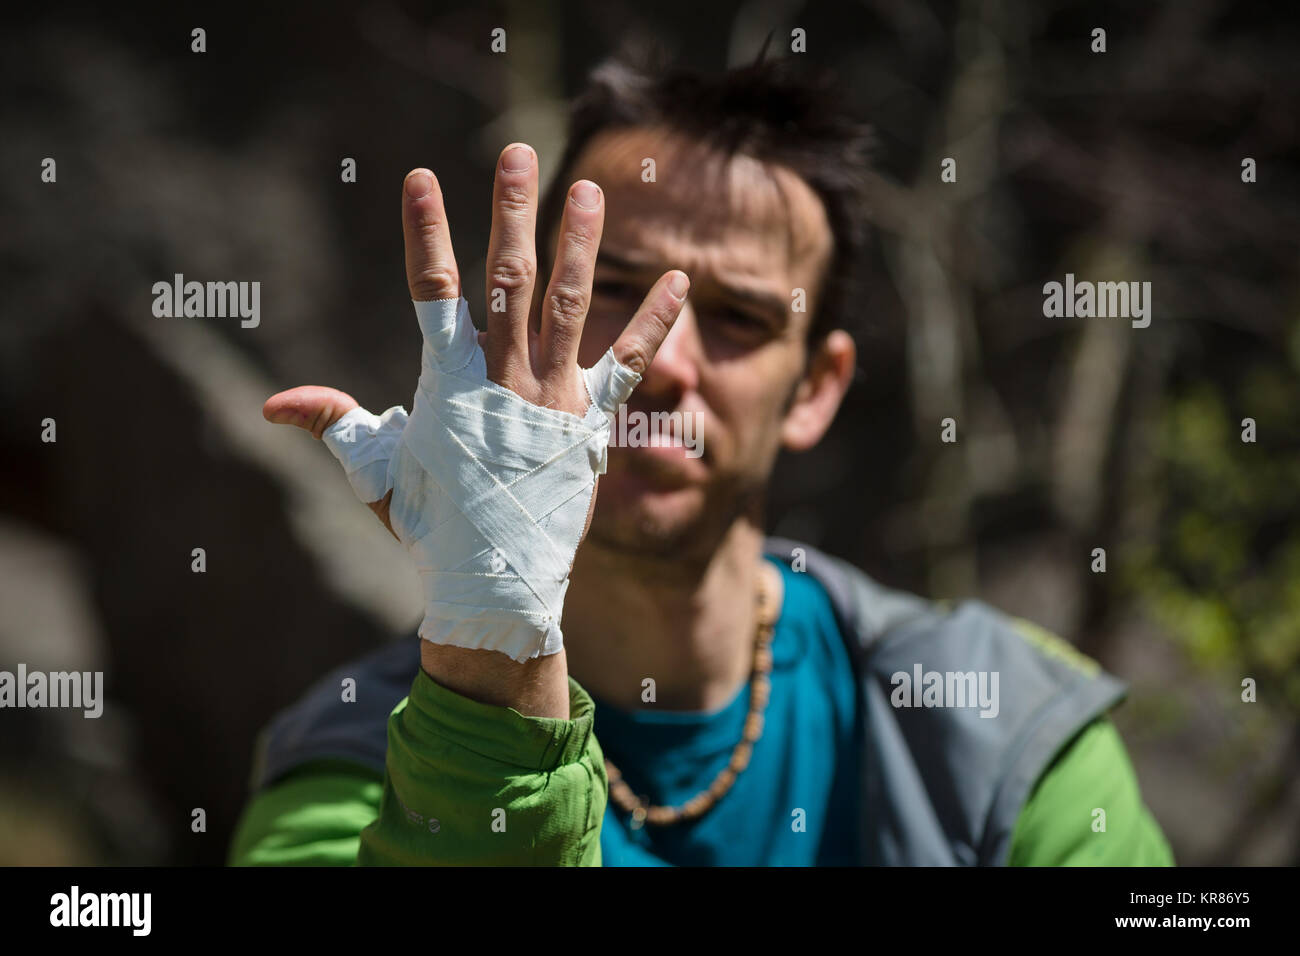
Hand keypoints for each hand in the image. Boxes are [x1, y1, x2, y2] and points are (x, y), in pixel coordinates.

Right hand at [262, 145, 687, 709]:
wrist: (496, 581)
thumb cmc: (430, 527)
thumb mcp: (375, 472)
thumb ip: (334, 423)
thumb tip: (274, 403)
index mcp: (448, 382)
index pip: (432, 290)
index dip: (425, 231)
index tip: (422, 177)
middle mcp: (503, 378)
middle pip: (508, 278)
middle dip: (510, 211)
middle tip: (516, 153)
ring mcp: (552, 397)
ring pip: (568, 304)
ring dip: (579, 244)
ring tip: (590, 190)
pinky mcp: (592, 423)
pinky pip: (630, 364)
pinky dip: (654, 321)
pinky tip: (679, 278)